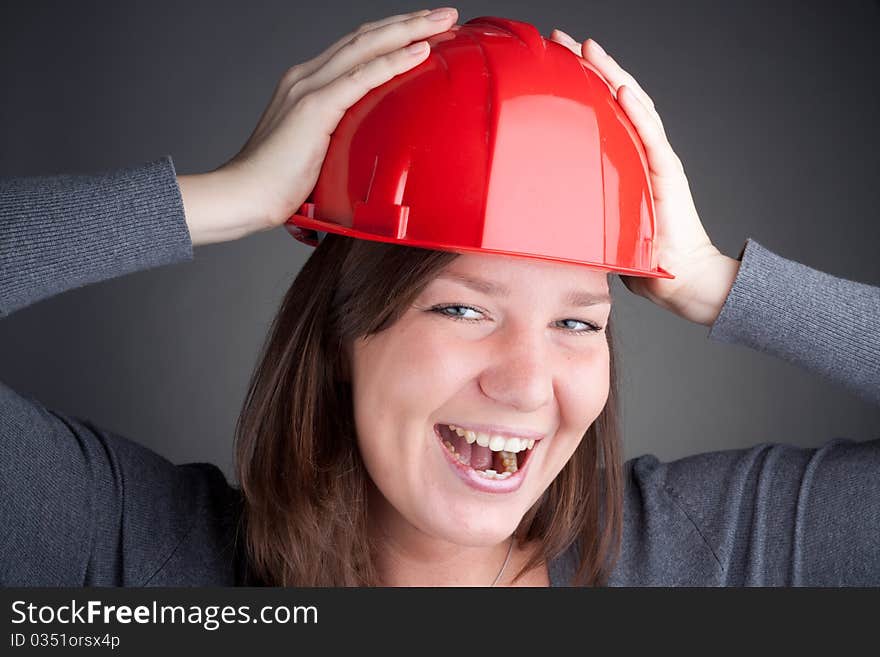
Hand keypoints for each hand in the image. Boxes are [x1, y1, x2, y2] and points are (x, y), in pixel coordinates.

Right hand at [178, 7, 458, 245]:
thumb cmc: (277, 185)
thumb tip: (367, 153)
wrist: (244, 195)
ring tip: (441, 21)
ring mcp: (309, 89)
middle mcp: (306, 77)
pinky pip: (361, 77)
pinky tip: (419, 51)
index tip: (423, 31)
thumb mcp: (316, 154)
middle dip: (407, 23)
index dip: (390, 36)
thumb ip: (338, 141)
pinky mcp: (314, 108)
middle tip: (444, 14)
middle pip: (364, 38)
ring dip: (407, 31)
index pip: (355, 49)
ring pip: (366, 47)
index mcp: (306, 85)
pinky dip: (392, 62)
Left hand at [549, 29, 740, 326]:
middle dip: (588, 66)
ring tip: (588, 49)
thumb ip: (575, 207)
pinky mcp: (667, 174)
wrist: (680, 277)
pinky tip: (622, 89)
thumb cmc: (640, 255)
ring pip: (633, 106)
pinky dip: (638, 112)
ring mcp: (655, 159)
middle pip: (613, 97)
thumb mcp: (596, 224)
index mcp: (622, 158)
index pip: (598, 111)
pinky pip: (650, 137)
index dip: (577, 85)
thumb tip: (533, 210)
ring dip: (611, 75)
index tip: (548, 62)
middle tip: (559, 40)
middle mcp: (640, 150)